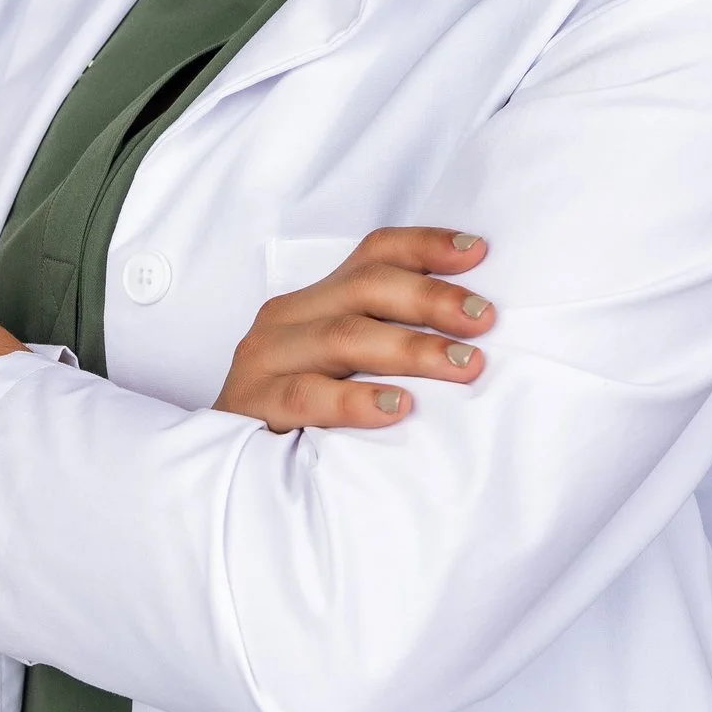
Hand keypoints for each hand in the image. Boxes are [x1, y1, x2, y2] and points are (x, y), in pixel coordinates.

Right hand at [213, 228, 493, 431]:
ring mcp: (266, 357)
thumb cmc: (302, 416)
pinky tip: (397, 409)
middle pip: (366, 287)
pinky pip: (307, 395)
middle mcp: (289, 316)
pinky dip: (355, 400)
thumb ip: (391, 343)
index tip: (480, 252)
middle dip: (432, 299)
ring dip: (411, 348)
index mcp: (317, 300)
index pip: (373, 254)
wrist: (226, 464)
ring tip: (464, 365)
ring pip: (344, 336)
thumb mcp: (346, 367)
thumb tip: (474, 336)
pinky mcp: (251, 403)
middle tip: (485, 319)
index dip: (426, 246)